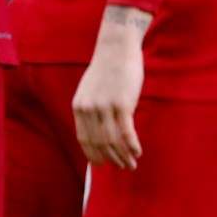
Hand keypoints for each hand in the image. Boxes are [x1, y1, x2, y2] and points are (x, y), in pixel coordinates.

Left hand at [73, 7, 149, 169]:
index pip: (84, 139)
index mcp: (79, 106)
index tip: (103, 164)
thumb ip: (91, 109)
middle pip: (99, 143)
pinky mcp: (122, 104)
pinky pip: (126, 132)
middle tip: (123, 168)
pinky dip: (132, 146)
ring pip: (113, 141)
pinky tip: (138, 152)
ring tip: (132, 165)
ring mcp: (104, 107)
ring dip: (123, 156)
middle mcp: (89, 109)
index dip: (94, 154)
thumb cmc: (107, 69)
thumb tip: (98, 132)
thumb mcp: (91, 90)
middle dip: (111, 159)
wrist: (116, 48)